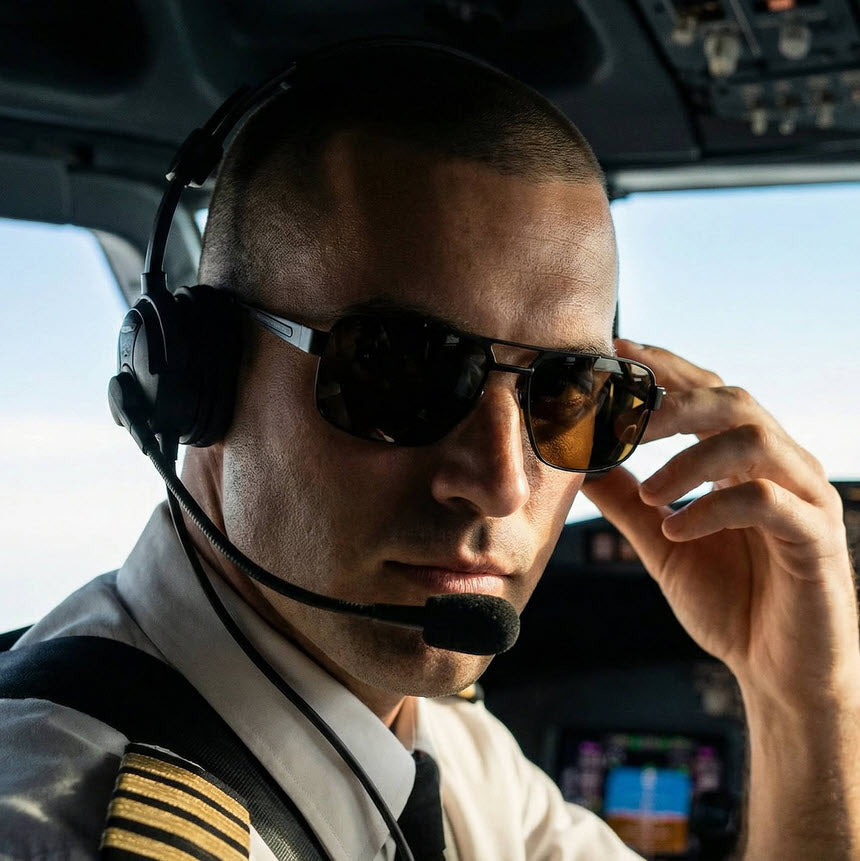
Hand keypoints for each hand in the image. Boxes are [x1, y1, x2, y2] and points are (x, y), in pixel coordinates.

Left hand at [583, 340, 859, 707]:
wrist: (779, 672)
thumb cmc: (730, 602)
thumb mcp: (663, 543)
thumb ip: (627, 501)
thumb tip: (582, 463)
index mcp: (745, 462)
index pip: (707, 394)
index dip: (665, 367)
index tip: (616, 352)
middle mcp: (781, 467)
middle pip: (733, 399)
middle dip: (672, 403)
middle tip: (622, 424)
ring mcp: (805, 497)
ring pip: (753, 438)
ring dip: (690, 459)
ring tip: (650, 493)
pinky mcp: (817, 537)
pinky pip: (767, 499)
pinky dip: (712, 506)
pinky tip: (676, 529)